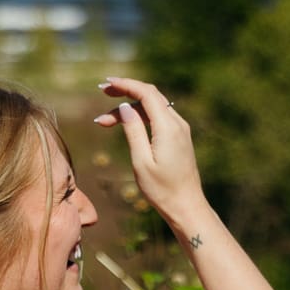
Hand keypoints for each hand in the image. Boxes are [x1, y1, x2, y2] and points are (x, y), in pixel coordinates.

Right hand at [94, 77, 203, 223]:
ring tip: (103, 121)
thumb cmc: (162, 189)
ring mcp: (180, 130)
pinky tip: (124, 124)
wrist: (186, 206)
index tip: (106, 83)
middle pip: (150, 95)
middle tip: (102, 91)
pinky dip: (140, 116)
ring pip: (152, 107)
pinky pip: (158, 117)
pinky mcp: (179, 137)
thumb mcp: (141, 161)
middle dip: (126, 91)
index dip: (126, 85)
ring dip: (129, 108)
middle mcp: (178, 124)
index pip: (146, 93)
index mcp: (168, 128)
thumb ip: (133, 131)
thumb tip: (126, 107)